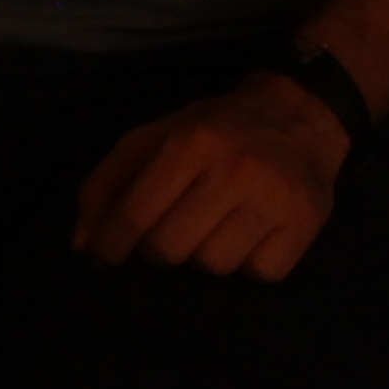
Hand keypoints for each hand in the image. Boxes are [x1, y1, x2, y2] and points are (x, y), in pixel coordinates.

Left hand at [72, 72, 353, 279]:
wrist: (299, 114)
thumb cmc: (216, 130)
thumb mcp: (156, 138)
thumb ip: (109, 183)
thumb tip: (83, 245)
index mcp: (191, 141)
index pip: (136, 214)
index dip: (111, 245)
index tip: (103, 259)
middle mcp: (235, 169)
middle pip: (170, 250)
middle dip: (159, 250)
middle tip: (168, 234)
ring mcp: (275, 199)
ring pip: (213, 268)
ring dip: (205, 256)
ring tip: (215, 228)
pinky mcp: (306, 224)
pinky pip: (259, 274)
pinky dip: (249, 264)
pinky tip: (251, 235)